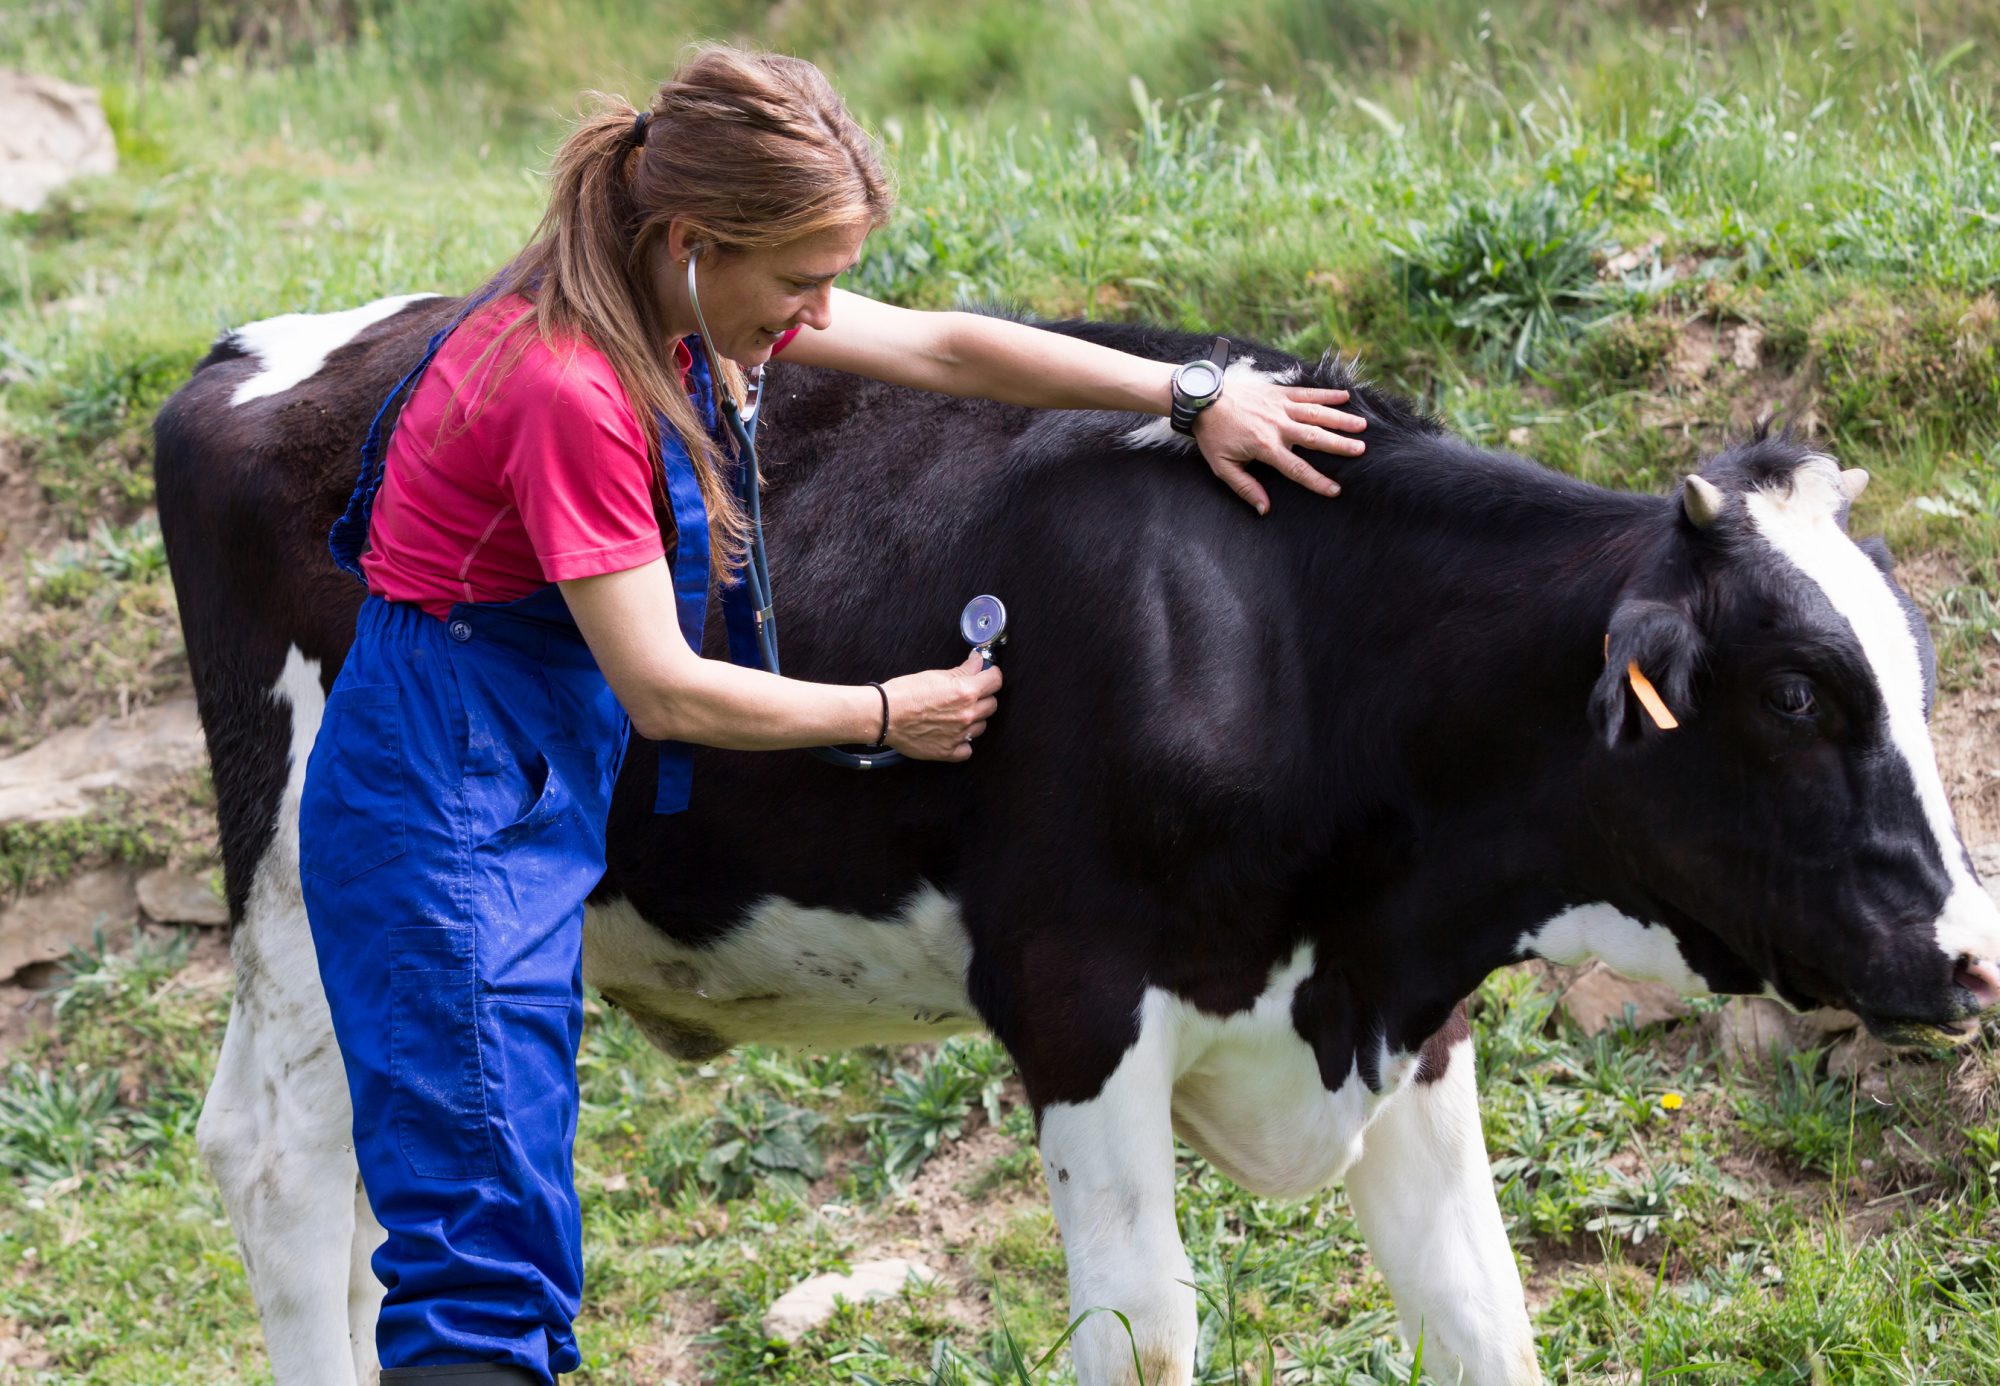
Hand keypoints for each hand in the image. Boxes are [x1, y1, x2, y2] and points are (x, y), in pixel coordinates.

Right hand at [880, 653, 1002, 761]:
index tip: (986, 675)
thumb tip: (978, 663)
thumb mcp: (936, 675)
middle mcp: (967, 714)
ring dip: (973, 719)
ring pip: (981, 726)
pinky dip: (963, 742)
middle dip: (982, 697)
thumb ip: (963, 671)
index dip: (991, 675)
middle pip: (991, 704)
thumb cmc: (905, 693)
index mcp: (966, 692)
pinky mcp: (949, 751)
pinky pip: (968, 749)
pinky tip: (952, 734)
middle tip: (967, 694)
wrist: (884, 715)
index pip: (996, 681)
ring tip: (955, 714)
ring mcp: (960, 735)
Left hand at [1194, 380, 1365, 514]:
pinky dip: (1327, 394)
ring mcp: (1280, 407)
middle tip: (1361, 450)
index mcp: (1265, 447)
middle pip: (1314, 437)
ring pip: (1316, 413)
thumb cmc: (1213, 435)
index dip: (1317, 481)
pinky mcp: (1279, 393)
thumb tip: (1264, 508)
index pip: (1297, 468)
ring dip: (1340, 419)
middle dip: (1339, 444)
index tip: (1335, 490)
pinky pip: (1307, 393)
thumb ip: (1245, 487)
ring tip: (1362, 426)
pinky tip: (1346, 397)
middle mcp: (1277, 426)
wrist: (1204, 399)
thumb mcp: (1222, 466)